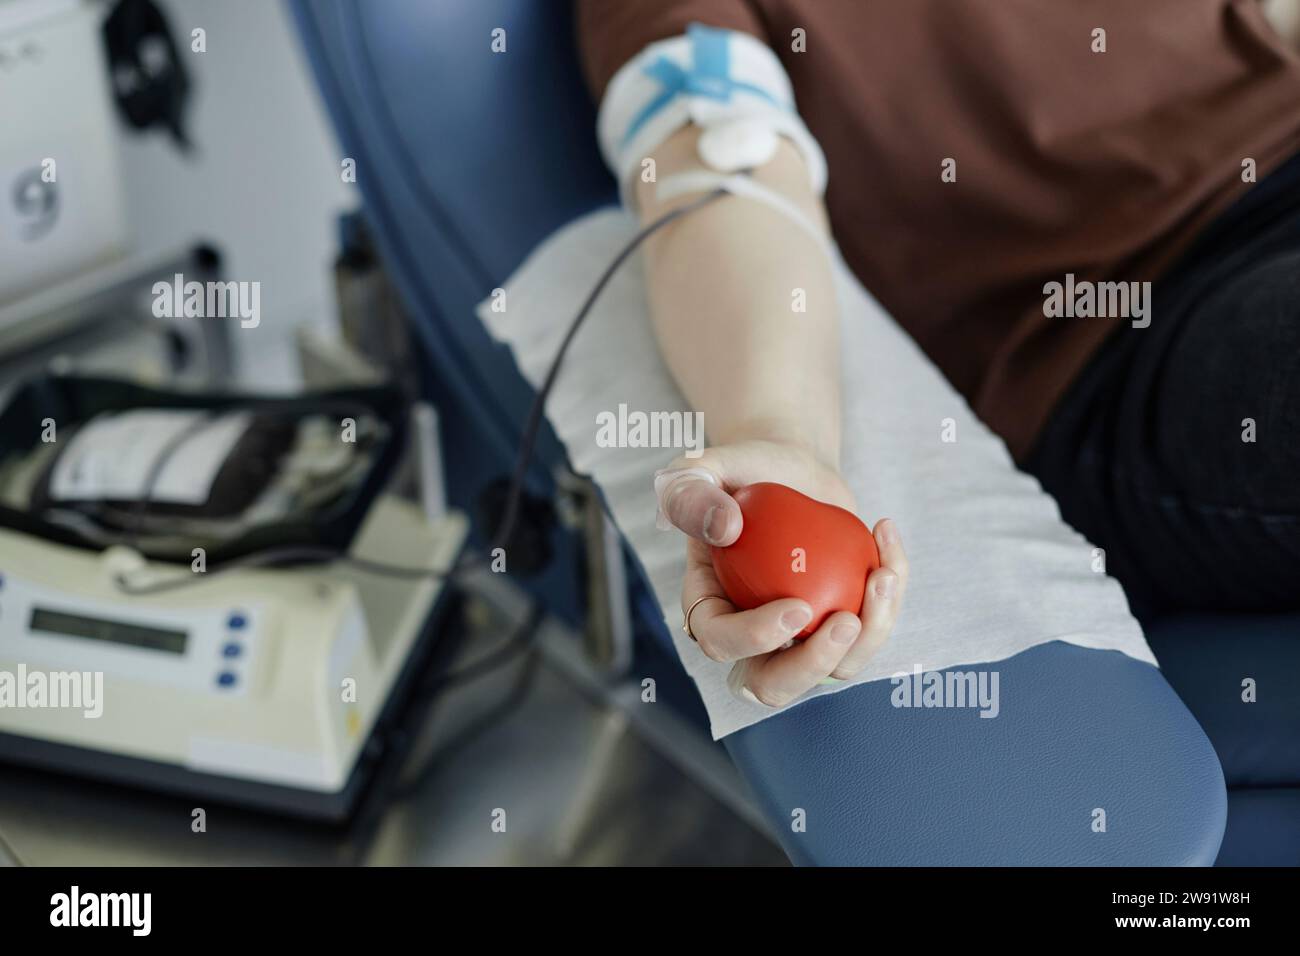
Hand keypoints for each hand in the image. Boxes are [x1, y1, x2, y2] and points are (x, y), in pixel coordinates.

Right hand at [655, 439, 907, 706]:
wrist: (790, 468)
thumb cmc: (739, 470)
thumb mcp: (701, 470)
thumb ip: (692, 494)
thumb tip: (726, 529)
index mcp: (709, 609)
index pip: (721, 643)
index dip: (755, 638)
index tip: (797, 605)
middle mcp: (751, 637)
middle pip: (773, 685)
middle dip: (814, 665)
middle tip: (847, 621)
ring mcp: (799, 637)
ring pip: (833, 668)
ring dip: (872, 632)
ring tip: (883, 574)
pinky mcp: (839, 622)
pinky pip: (871, 630)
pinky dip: (891, 593)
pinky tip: (886, 536)